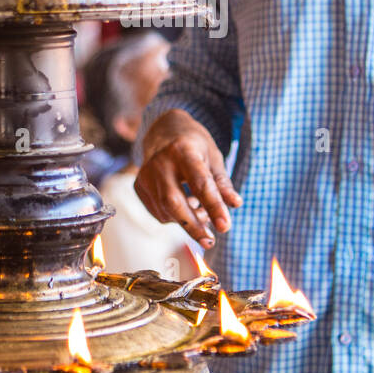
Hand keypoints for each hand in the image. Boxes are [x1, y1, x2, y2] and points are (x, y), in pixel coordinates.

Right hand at [134, 110, 241, 249]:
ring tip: (202, 212)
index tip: (225, 226)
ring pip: (166, 211)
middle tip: (210, 241)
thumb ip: (223, 183)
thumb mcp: (214, 157)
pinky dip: (175, 217)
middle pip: (173, 202)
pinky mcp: (138, 186)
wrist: (164, 131)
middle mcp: (160, 162)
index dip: (214, 206)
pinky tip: (185, 204)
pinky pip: (159, 212)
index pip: (200, 183)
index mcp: (183, 150)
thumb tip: (235, 205)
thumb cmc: (194, 146)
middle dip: (192, 226)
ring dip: (188, 220)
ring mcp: (145, 175)